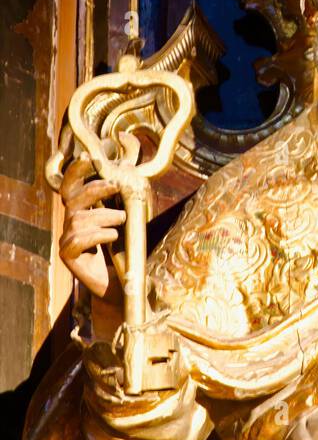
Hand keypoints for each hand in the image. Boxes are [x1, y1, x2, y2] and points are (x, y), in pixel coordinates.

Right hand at [59, 156, 125, 298]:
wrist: (123, 282)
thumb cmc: (125, 248)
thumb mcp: (128, 218)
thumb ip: (125, 196)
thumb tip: (127, 166)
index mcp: (82, 210)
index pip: (71, 186)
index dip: (76, 171)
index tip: (89, 157)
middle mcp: (70, 223)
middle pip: (72, 199)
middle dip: (93, 188)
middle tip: (115, 186)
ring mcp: (67, 240)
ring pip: (78, 219)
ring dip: (103, 215)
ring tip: (121, 219)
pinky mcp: (68, 257)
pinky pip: (76, 240)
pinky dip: (97, 235)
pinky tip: (113, 236)